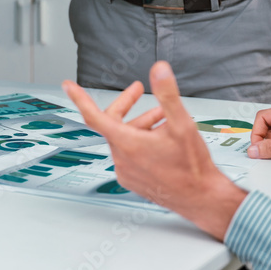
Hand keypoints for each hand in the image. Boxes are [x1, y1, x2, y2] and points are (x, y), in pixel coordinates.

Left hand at [63, 61, 246, 240]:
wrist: (201, 198)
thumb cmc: (192, 167)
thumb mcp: (183, 124)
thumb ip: (168, 94)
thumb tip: (159, 70)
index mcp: (127, 144)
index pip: (93, 116)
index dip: (80, 98)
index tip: (69, 86)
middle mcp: (122, 159)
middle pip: (113, 123)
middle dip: (126, 104)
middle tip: (138, 90)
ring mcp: (126, 171)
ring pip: (124, 138)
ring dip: (140, 123)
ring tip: (163, 116)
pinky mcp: (133, 180)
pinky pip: (129, 154)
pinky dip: (140, 141)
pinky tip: (160, 138)